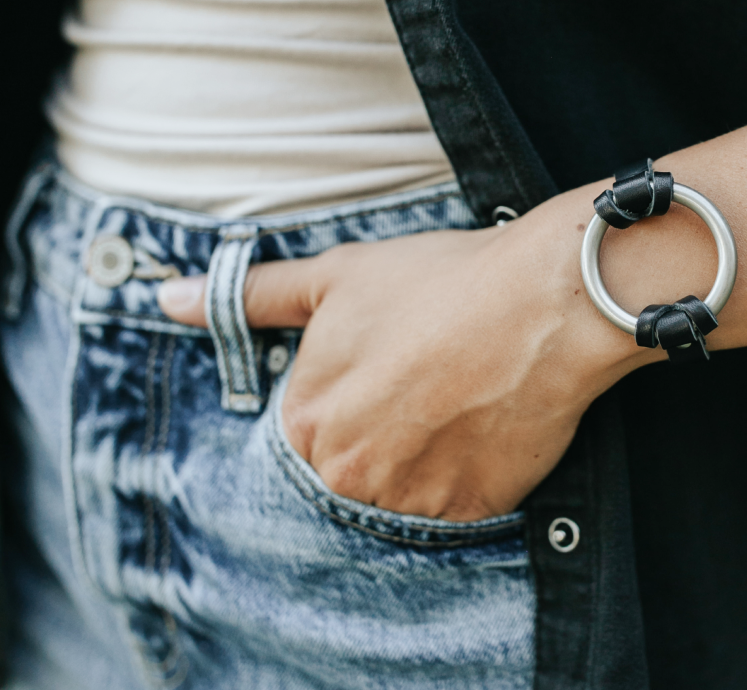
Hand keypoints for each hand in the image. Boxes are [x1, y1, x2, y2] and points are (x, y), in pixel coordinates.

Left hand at [158, 123, 746, 520]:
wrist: (540, 302)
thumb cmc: (438, 280)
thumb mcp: (338, 276)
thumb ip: (250, 297)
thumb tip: (164, 299)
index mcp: (307, 418)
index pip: (313, 423)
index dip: (359, 383)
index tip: (398, 356)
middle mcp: (347, 472)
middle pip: (355, 461)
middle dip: (389, 422)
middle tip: (434, 374)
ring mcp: (409, 498)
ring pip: (405, 484)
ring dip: (429, 450)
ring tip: (465, 392)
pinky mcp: (468, 511)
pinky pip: (457, 500)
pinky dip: (471, 467)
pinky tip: (488, 418)